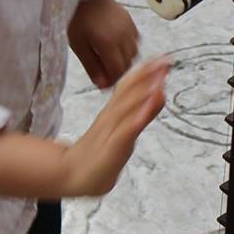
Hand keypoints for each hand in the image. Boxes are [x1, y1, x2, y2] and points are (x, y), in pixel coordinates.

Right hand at [60, 57, 169, 196]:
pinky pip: (125, 131)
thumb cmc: (97, 156)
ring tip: (159, 77)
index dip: (145, 72)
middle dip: (148, 75)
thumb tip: (156, 97)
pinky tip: (147, 109)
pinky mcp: (112, 148)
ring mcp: (111, 131)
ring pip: (128, 107)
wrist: (68, 175)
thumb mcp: (122, 133)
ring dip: (144, 91)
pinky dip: (137, 119)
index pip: (129, 87)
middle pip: (129, 92)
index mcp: (113, 113)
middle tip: (166, 58)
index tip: (161, 57)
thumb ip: (138, 116)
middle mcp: (111, 117)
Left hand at [68, 0, 139, 88]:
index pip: (118, 71)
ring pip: (134, 53)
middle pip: (128, 63)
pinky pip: (135, 40)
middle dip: (118, 71)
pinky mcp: (130, 20)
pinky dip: (128, 47)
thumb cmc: (76, 18)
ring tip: (110, 59)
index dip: (112, 80)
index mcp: (109, 43)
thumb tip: (102, 84)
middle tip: (105, 73)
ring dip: (124, 60)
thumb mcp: (78, 46)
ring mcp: (129, 27)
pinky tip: (116, 46)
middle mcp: (123, 36)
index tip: (103, 83)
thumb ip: (91, 66)